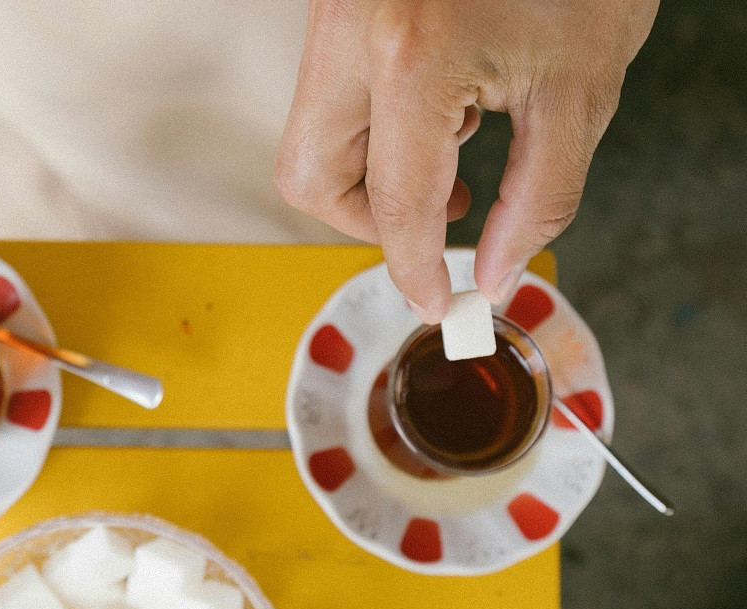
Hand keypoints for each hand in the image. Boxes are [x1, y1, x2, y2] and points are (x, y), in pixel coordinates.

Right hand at [275, 0, 658, 320]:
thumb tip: (494, 270)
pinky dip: (375, 125)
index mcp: (412, 53)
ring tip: (454, 150)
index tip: (436, 300)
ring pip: (308, 137)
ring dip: (368, 173)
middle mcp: (351, 31)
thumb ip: (539, 198)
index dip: (417, 268)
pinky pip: (329, 94)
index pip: (394, 203)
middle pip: (308, 175)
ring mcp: (334, 13)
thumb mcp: (581, 87)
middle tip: (428, 227)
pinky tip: (441, 105)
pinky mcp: (339, 6)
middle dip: (363, 221)